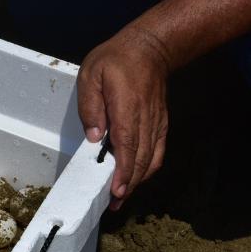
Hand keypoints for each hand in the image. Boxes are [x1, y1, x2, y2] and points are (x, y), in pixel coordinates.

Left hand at [77, 26, 170, 209]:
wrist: (151, 47)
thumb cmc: (115, 60)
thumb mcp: (92, 74)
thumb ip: (90, 105)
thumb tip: (94, 136)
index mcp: (127, 106)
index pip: (127, 144)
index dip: (123, 170)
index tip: (117, 190)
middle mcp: (145, 118)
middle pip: (140, 158)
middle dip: (128, 184)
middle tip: (113, 204)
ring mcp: (156, 122)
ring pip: (151, 158)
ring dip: (137, 180)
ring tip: (121, 197)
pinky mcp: (160, 123)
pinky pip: (157, 151)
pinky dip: (148, 168)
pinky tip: (135, 178)